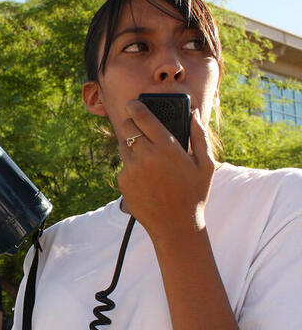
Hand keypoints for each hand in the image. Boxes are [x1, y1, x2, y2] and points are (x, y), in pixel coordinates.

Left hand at [117, 101, 215, 244]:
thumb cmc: (194, 194)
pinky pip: (124, 166)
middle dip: (132, 124)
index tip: (132, 103)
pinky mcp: (123, 182)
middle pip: (128, 128)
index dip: (135, 106)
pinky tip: (147, 179)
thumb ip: (199, 135)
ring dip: (132, 146)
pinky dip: (132, 167)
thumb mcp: (205, 164)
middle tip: (138, 125)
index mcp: (167, 148)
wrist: (176, 226)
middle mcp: (145, 156)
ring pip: (124, 146)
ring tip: (149, 158)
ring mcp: (131, 169)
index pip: (142, 117)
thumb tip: (192, 113)